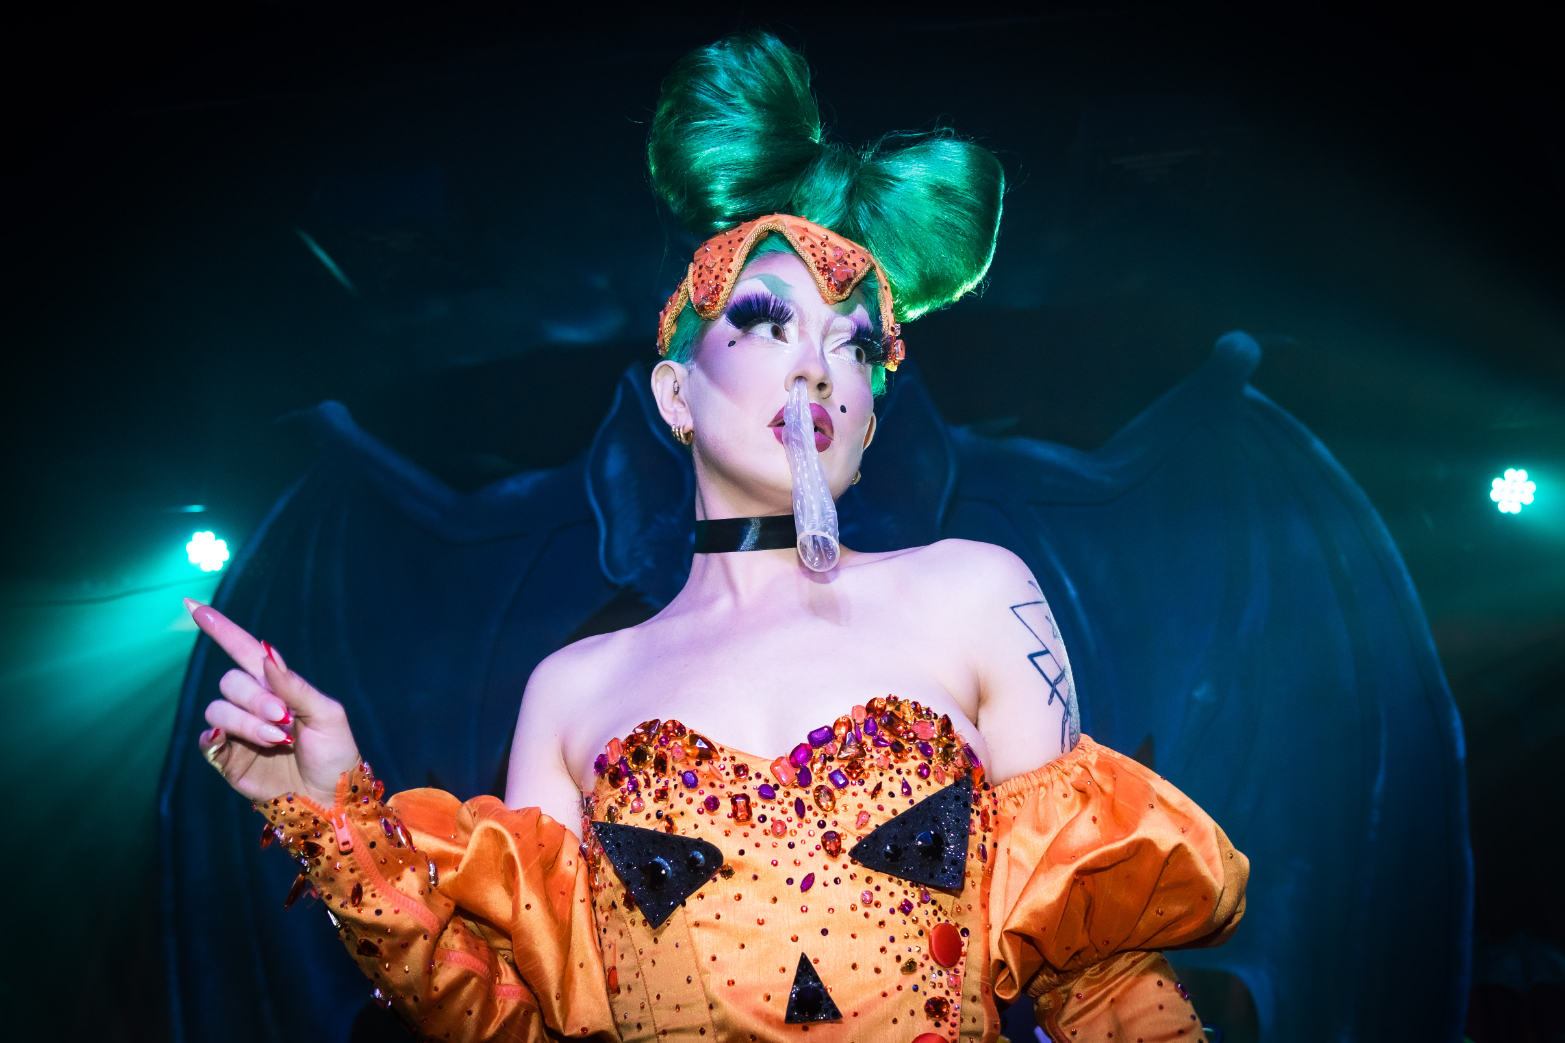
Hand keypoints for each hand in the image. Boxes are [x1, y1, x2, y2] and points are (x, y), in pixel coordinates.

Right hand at [189, 599, 360, 806]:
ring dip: (246, 722)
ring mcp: (237, 732)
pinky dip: (218, 739)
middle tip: (284, 719)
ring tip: (277, 739)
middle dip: (255, 698)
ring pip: (218, 709)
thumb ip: (295, 685)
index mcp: (279, 687)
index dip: (220, 629)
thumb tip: (265, 652)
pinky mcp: (227, 759)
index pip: (244, 650)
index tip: (193, 606)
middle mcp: (254, 705)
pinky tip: (236, 744)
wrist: (330, 800)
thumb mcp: (327, 714)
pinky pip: (206, 740)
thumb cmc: (335, 754)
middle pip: (231, 682)